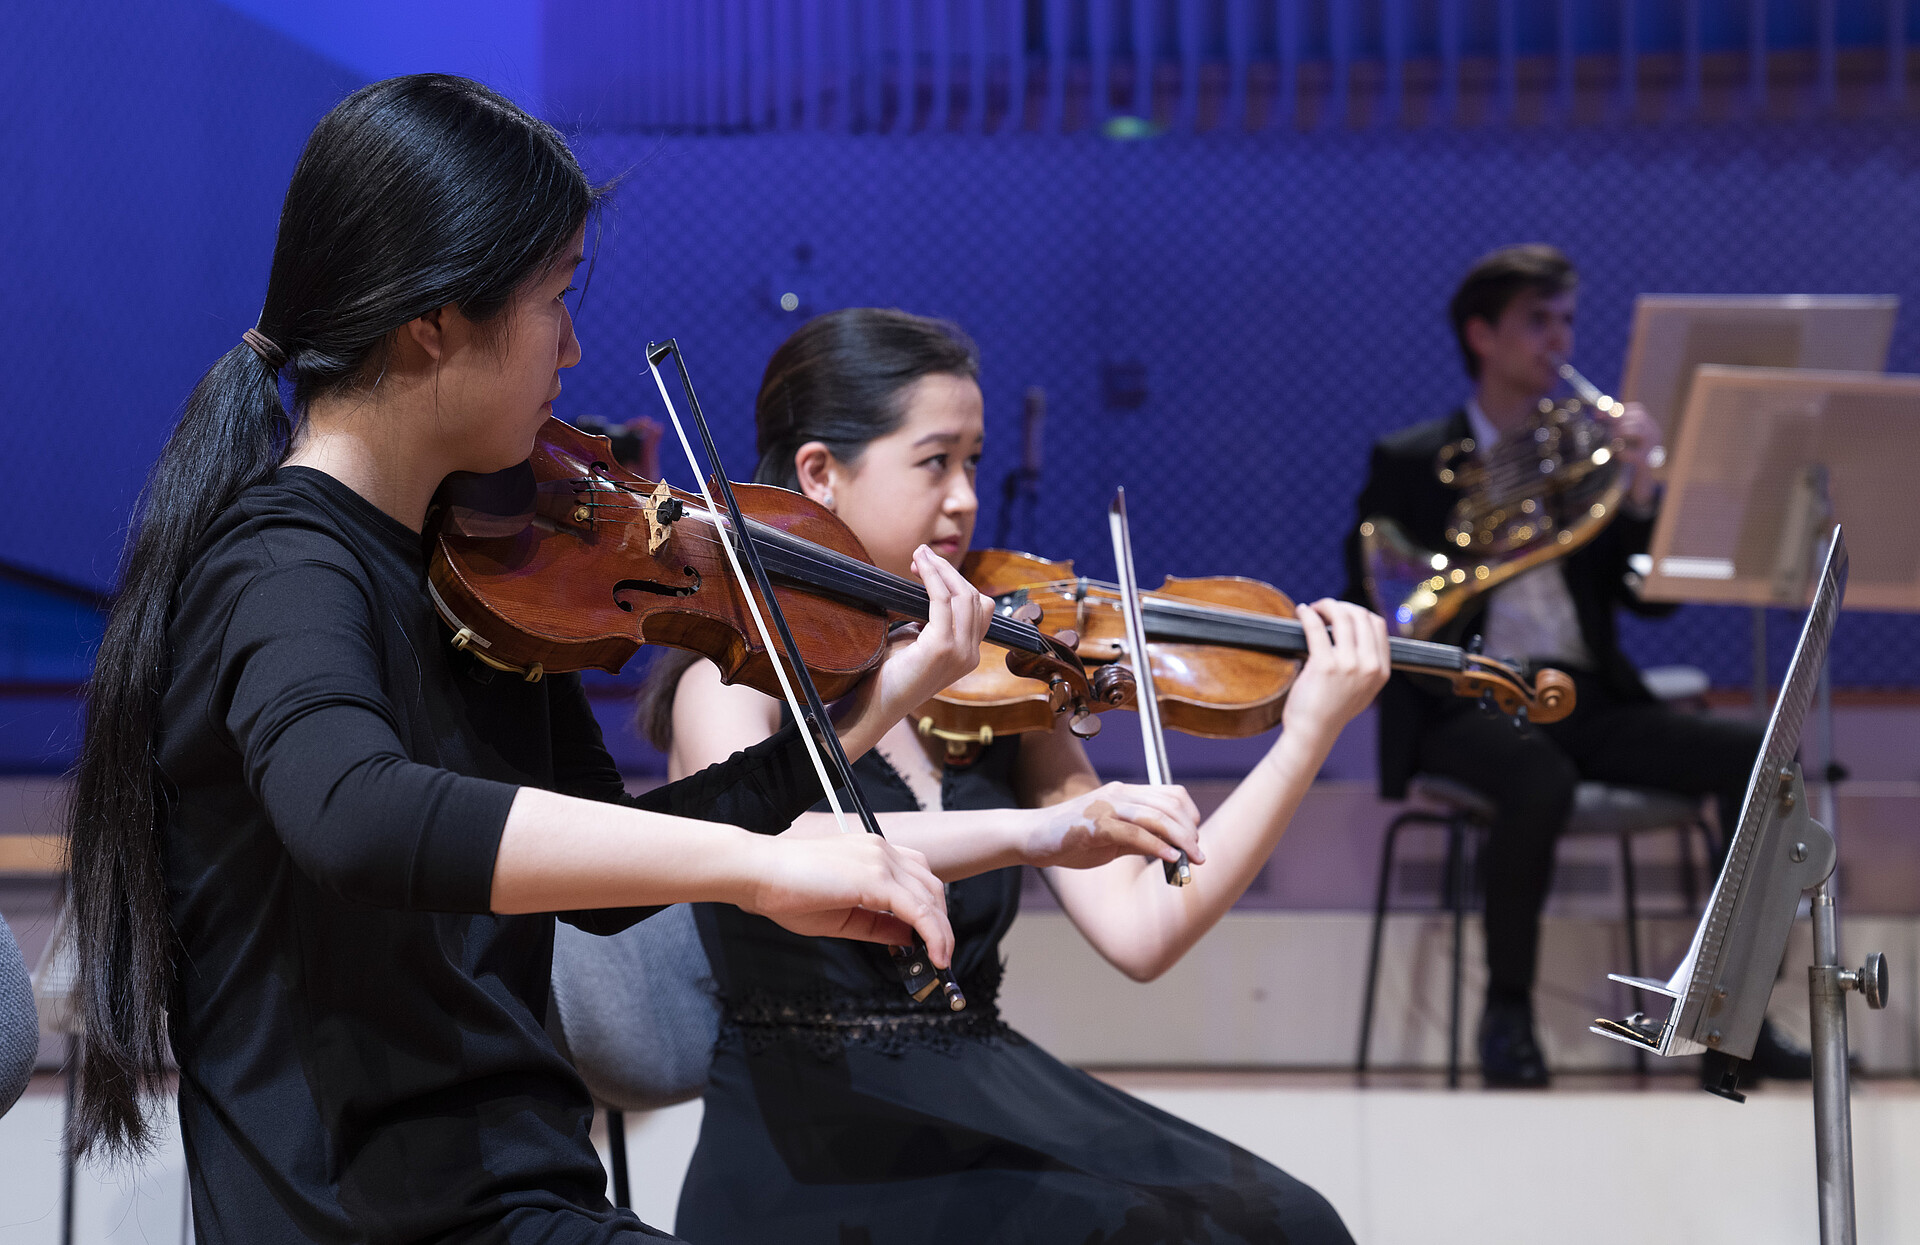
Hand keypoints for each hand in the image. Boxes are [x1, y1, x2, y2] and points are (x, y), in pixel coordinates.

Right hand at [742, 830, 954, 966]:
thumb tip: (909, 938)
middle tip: (940, 953)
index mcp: (872, 852)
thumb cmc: (786, 890)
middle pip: (931, 885)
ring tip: (941, 959)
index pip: (917, 877)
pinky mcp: (875, 878)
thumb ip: (877, 924)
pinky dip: (933, 933)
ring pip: (930, 897)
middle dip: (941, 922)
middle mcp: (881, 850)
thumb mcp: (841, 915)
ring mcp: (880, 860)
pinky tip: (936, 954)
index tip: (931, 938)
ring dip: (942, 931)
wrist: (757, 872)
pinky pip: (917, 909)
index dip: (930, 909)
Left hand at [861, 545, 993, 723]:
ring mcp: (960, 653)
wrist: (875, 706)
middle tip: (921, 555)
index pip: (980, 608)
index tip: (928, 567)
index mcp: (968, 654)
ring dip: (941, 570)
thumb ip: (927, 620)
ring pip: (964, 596)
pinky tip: (920, 567)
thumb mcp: (914, 641)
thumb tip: (924, 590)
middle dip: (948, 571)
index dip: (958, 582)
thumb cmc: (889, 675)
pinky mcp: (942, 649)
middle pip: (975, 597)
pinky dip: (933, 579)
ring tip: (920, 555)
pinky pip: (944, 602)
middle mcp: (971, 655)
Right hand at [1024, 781, 1203, 870]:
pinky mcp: (1096, 825)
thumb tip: (1170, 850)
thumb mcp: (1112, 838)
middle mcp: (1119, 794)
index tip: (1195, 839)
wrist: (1032, 838)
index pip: (1171, 794)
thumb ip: (1139, 840)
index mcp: (1124, 793)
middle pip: (1169, 805)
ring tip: (1192, 859)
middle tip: (1198, 855)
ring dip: (1181, 840)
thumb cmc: (1070, 838)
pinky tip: (1170, 859)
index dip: (1190, 816)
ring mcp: (1107, 806)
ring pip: (1156, 817)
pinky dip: (1158, 847)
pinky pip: (1136, 833)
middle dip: (1190, 831)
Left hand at [1280, 600, 1390, 746]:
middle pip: (1361, 616)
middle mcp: (1369, 666)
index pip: (1377, 625)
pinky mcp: (1325, 665)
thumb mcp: (1363, 691)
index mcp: (1381, 671)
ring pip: (1342, 616)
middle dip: (1341, 606)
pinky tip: (1302, 611)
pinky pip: (1317, 628)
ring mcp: (1348, 665)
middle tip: (1325, 608)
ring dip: (1326, 605)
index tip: (1342, 612)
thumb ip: (1368, 666)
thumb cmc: (1332, 711)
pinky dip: (1308, 614)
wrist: (1313, 732)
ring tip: (1314, 608)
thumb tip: (1359, 635)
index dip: (1358, 612)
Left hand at [1611, 400, 1663, 509]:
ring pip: (1639, 431)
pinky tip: (1617, 456)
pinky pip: (1634, 453)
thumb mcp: (1621, 440)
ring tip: (1612, 441)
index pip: (1637, 410)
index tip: (1600, 415)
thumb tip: (1597, 412)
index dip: (1618, 410)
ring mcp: (1653, 448)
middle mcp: (1655, 434)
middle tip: (1607, 430)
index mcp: (1649, 426)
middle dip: (1618, 422)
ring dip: (1621, 433)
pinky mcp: (1646, 462)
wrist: (1640, 484)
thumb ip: (1611, 426)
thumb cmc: (1628, 459)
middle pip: (1639, 418)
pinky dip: (1622, 453)